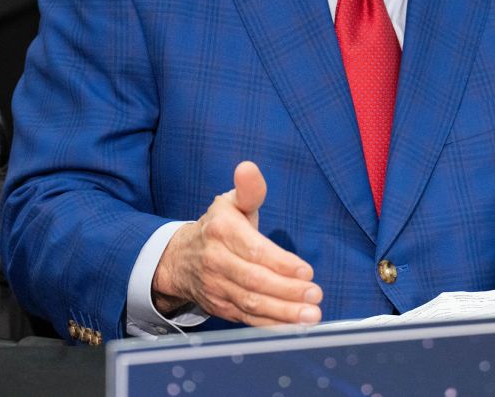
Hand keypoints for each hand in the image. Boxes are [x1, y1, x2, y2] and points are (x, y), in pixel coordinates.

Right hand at [152, 161, 322, 325]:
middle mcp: (216, 261)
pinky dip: (271, 325)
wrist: (179, 258)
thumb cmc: (218, 226)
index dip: (280, 263)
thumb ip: (249, 189)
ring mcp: (216, 287)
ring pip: (251, 304)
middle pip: (254, 281)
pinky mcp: (220, 307)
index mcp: (221, 231)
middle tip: (315, 295)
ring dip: (283, 313)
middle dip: (287, 291)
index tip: (307, 271)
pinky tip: (293, 327)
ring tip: (311, 316)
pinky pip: (247, 319)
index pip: (253, 250)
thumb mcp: (231, 203)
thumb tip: (248, 168)